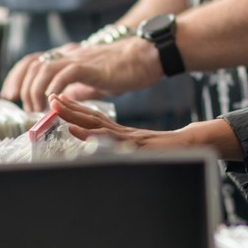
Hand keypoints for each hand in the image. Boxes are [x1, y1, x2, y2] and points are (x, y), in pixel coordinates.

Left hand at [0, 37, 161, 111]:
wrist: (143, 57)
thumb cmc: (122, 70)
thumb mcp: (91, 80)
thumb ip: (75, 88)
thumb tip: (60, 101)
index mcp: (66, 57)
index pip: (32, 62)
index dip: (16, 77)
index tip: (10, 95)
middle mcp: (68, 54)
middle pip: (32, 64)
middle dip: (22, 87)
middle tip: (27, 108)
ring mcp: (78, 58)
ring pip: (44, 68)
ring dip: (36, 90)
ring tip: (39, 108)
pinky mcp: (90, 65)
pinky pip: (65, 73)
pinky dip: (54, 87)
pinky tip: (54, 101)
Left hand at [49, 97, 245, 159]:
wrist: (197, 147)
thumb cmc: (174, 150)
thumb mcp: (146, 149)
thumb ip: (130, 147)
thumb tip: (113, 149)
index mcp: (125, 135)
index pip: (96, 119)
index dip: (76, 109)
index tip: (58, 99)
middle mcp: (125, 134)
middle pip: (93, 119)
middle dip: (70, 109)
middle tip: (50, 97)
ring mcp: (130, 139)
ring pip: (98, 126)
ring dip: (76, 116)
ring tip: (57, 107)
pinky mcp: (137, 145)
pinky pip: (111, 141)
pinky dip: (93, 136)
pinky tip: (78, 133)